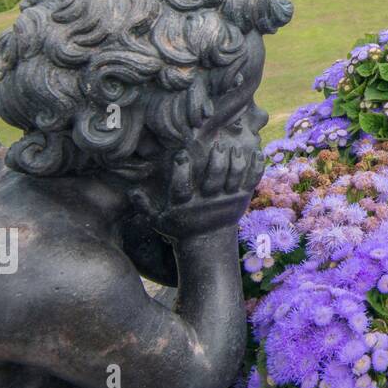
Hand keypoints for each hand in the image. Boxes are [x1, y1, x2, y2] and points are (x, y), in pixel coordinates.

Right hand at [131, 146, 261, 240]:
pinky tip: (257, 153)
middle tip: (217, 143)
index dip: (181, 170)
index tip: (181, 154)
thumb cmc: (180, 228)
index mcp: (185, 206)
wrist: (208, 243)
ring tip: (235, 147)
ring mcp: (227, 201)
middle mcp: (208, 203)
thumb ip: (145, 206)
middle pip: (214, 179)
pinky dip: (255, 167)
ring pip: (234, 178)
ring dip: (236, 161)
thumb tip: (130, 191)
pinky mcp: (242, 199)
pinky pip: (251, 181)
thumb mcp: (159, 221)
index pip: (182, 186)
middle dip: (216, 160)